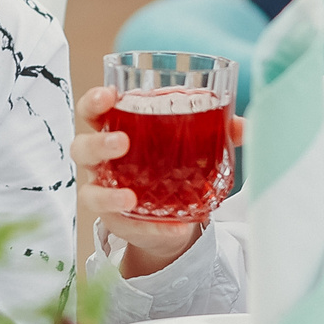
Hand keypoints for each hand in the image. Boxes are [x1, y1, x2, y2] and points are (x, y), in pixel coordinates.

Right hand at [71, 85, 241, 279]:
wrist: (173, 217)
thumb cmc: (172, 168)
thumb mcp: (190, 147)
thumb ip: (216, 132)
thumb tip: (242, 126)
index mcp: (114, 131)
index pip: (92, 112)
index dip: (94, 102)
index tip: (109, 96)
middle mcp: (101, 162)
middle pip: (81, 148)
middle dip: (97, 144)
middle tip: (122, 142)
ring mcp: (105, 193)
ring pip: (89, 192)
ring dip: (108, 194)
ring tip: (130, 198)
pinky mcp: (117, 222)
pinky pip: (122, 225)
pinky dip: (149, 228)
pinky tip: (172, 227)